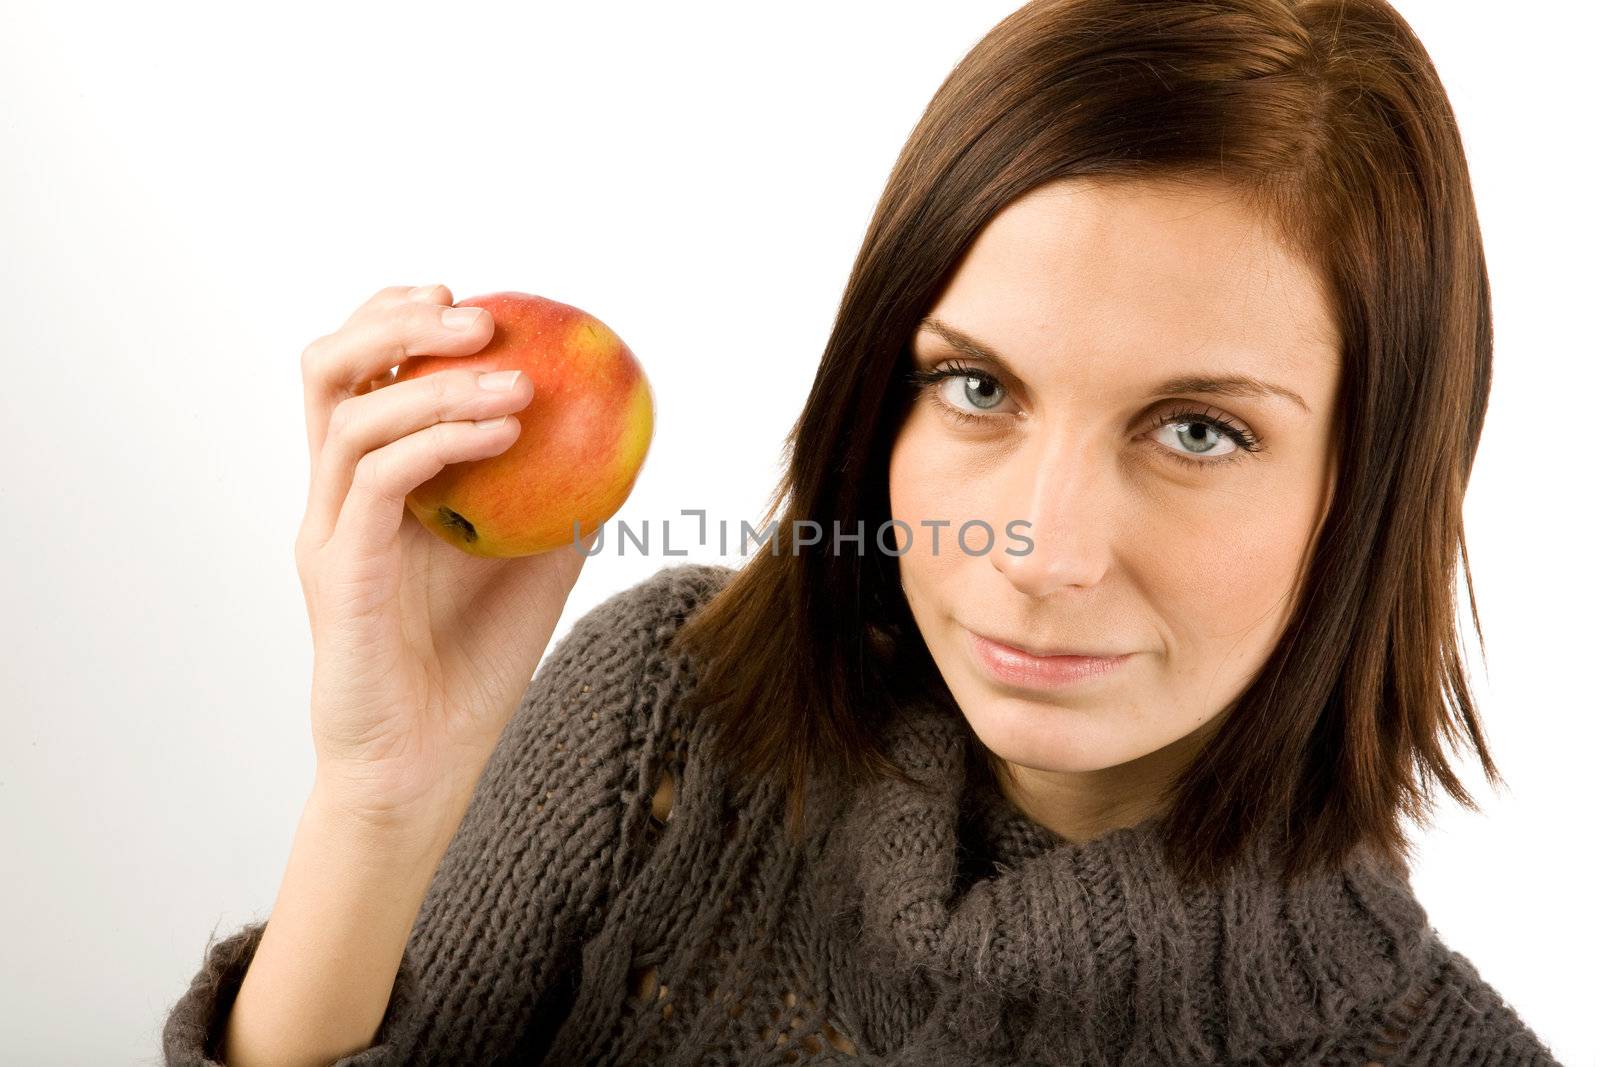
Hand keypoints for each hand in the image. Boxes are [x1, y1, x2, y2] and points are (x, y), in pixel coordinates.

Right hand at [293, 283, 594, 830]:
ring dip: (436, 381)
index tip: (473, 300)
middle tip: (482, 318)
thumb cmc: (478, 666)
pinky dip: (440, 441)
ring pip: (349, 414)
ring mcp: (329, 531)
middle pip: (330, 369)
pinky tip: (508, 434)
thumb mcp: (537, 564)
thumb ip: (560, 498)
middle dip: (398, 323)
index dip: (400, 317)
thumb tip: (624, 438)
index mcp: (369, 485)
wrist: (429, 766)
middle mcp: (336, 497)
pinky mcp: (337, 571)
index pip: (361, 372)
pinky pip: (377, 480)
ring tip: (515, 381)